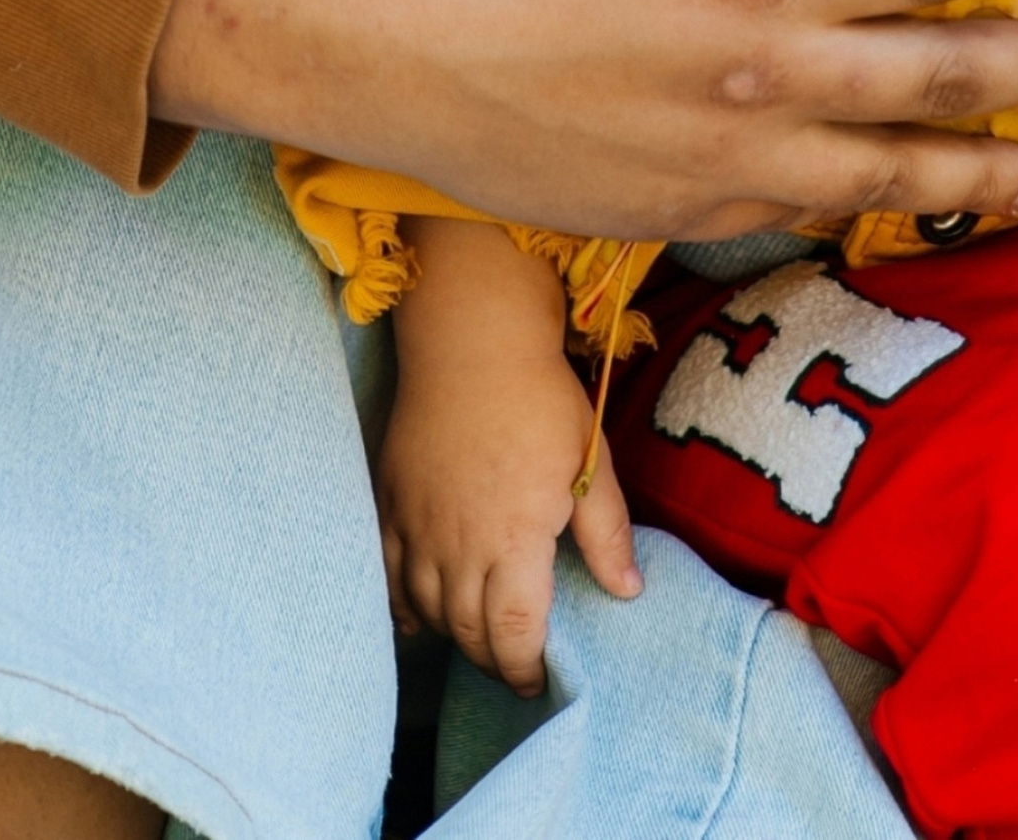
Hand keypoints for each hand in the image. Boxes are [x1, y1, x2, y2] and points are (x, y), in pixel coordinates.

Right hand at [380, 220, 637, 695]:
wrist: (472, 340)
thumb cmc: (540, 398)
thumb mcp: (591, 461)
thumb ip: (607, 533)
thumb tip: (629, 591)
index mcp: (515, 541)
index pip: (515, 635)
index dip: (524, 668)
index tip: (537, 677)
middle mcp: (461, 545)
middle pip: (469, 632)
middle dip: (493, 660)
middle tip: (512, 662)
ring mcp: (420, 525)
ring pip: (428, 609)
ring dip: (453, 635)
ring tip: (476, 638)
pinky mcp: (392, 503)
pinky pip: (388, 573)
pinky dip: (402, 604)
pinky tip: (418, 616)